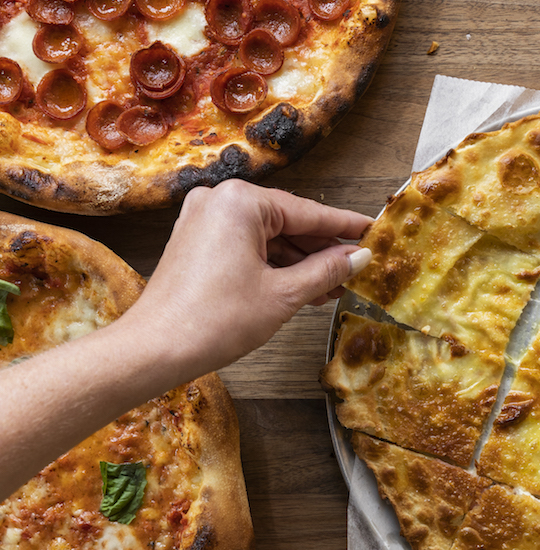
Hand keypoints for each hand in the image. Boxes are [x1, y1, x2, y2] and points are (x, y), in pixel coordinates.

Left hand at [124, 180, 372, 378]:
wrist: (156, 349)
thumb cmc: (215, 320)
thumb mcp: (284, 294)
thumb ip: (326, 270)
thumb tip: (360, 257)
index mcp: (240, 201)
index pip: (308, 212)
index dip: (345, 227)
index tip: (373, 231)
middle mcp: (219, 200)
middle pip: (288, 222)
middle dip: (323, 249)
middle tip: (359, 266)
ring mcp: (205, 220)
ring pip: (269, 237)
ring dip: (301, 261)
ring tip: (335, 285)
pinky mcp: (197, 242)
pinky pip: (248, 246)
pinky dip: (275, 265)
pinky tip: (303, 286)